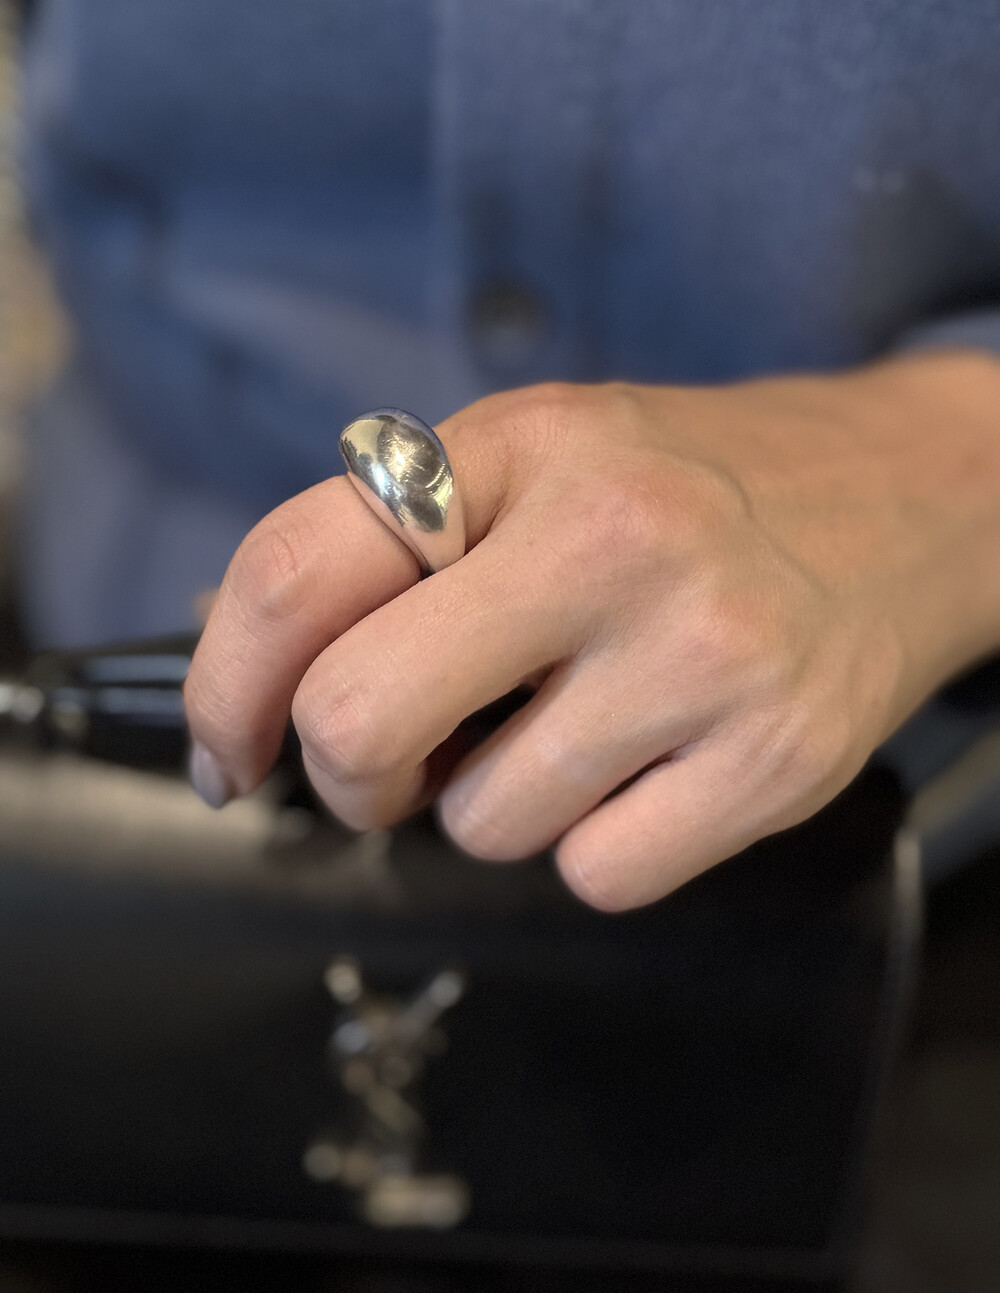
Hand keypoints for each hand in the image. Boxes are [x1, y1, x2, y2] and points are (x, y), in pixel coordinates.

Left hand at [184, 353, 999, 908]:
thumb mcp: (537, 454)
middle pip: (358, 718)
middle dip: (350, 774)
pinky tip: (646, 769)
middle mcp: (611, 538)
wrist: (906, 500)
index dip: (225, 687)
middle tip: (391, 762)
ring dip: (494, 802)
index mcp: (523, 445)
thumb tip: (239, 644)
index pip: (297, 572)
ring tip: (572, 728)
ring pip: (482, 824)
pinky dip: (594, 845)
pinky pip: (594, 875)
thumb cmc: (692, 486)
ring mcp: (702, 654)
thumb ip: (393, 537)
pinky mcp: (774, 760)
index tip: (233, 749)